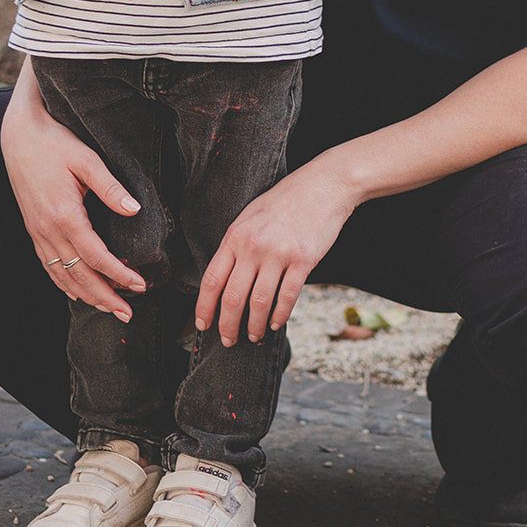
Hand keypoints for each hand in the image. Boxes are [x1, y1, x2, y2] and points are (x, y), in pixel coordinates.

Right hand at [1, 59, 144, 317]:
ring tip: (108, 308)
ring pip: (62, 275)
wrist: (19, 135)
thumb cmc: (55, 142)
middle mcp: (48, 229)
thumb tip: (134, 209)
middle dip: (104, 297)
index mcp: (65, 214)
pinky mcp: (33, 228)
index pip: (96, 256)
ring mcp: (37, 232)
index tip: (140, 285)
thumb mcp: (86, 158)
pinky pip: (48, 265)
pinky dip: (63, 283)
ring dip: (86, 295)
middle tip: (128, 314)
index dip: (119, 274)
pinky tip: (76, 293)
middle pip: (78, 275)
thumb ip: (110, 186)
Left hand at [194, 162, 355, 345]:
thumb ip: (237, 244)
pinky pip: (286, 297)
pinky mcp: (303, 260)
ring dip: (253, 326)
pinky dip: (279, 316)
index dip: (205, 307)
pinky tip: (274, 324)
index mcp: (236, 235)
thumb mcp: (251, 216)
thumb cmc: (285, 201)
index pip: (212, 279)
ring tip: (253, 335)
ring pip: (259, 302)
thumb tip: (224, 278)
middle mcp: (253, 246)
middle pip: (232, 297)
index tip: (203, 325)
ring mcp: (278, 254)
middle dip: (227, 325)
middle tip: (229, 340)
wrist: (323, 185)